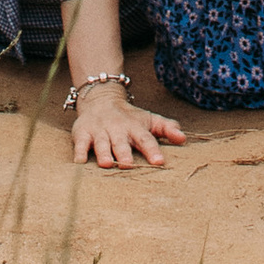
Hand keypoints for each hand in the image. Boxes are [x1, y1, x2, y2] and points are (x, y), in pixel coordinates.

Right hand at [68, 77, 185, 168]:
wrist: (100, 98)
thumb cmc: (129, 117)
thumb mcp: (148, 120)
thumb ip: (166, 128)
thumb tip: (184, 138)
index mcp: (134, 127)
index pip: (145, 139)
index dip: (152, 150)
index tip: (159, 162)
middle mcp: (116, 128)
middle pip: (121, 142)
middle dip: (124, 153)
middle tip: (128, 165)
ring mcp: (99, 131)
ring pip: (101, 143)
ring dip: (103, 153)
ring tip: (107, 164)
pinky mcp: (82, 133)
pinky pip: (79, 144)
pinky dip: (79, 153)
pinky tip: (79, 164)